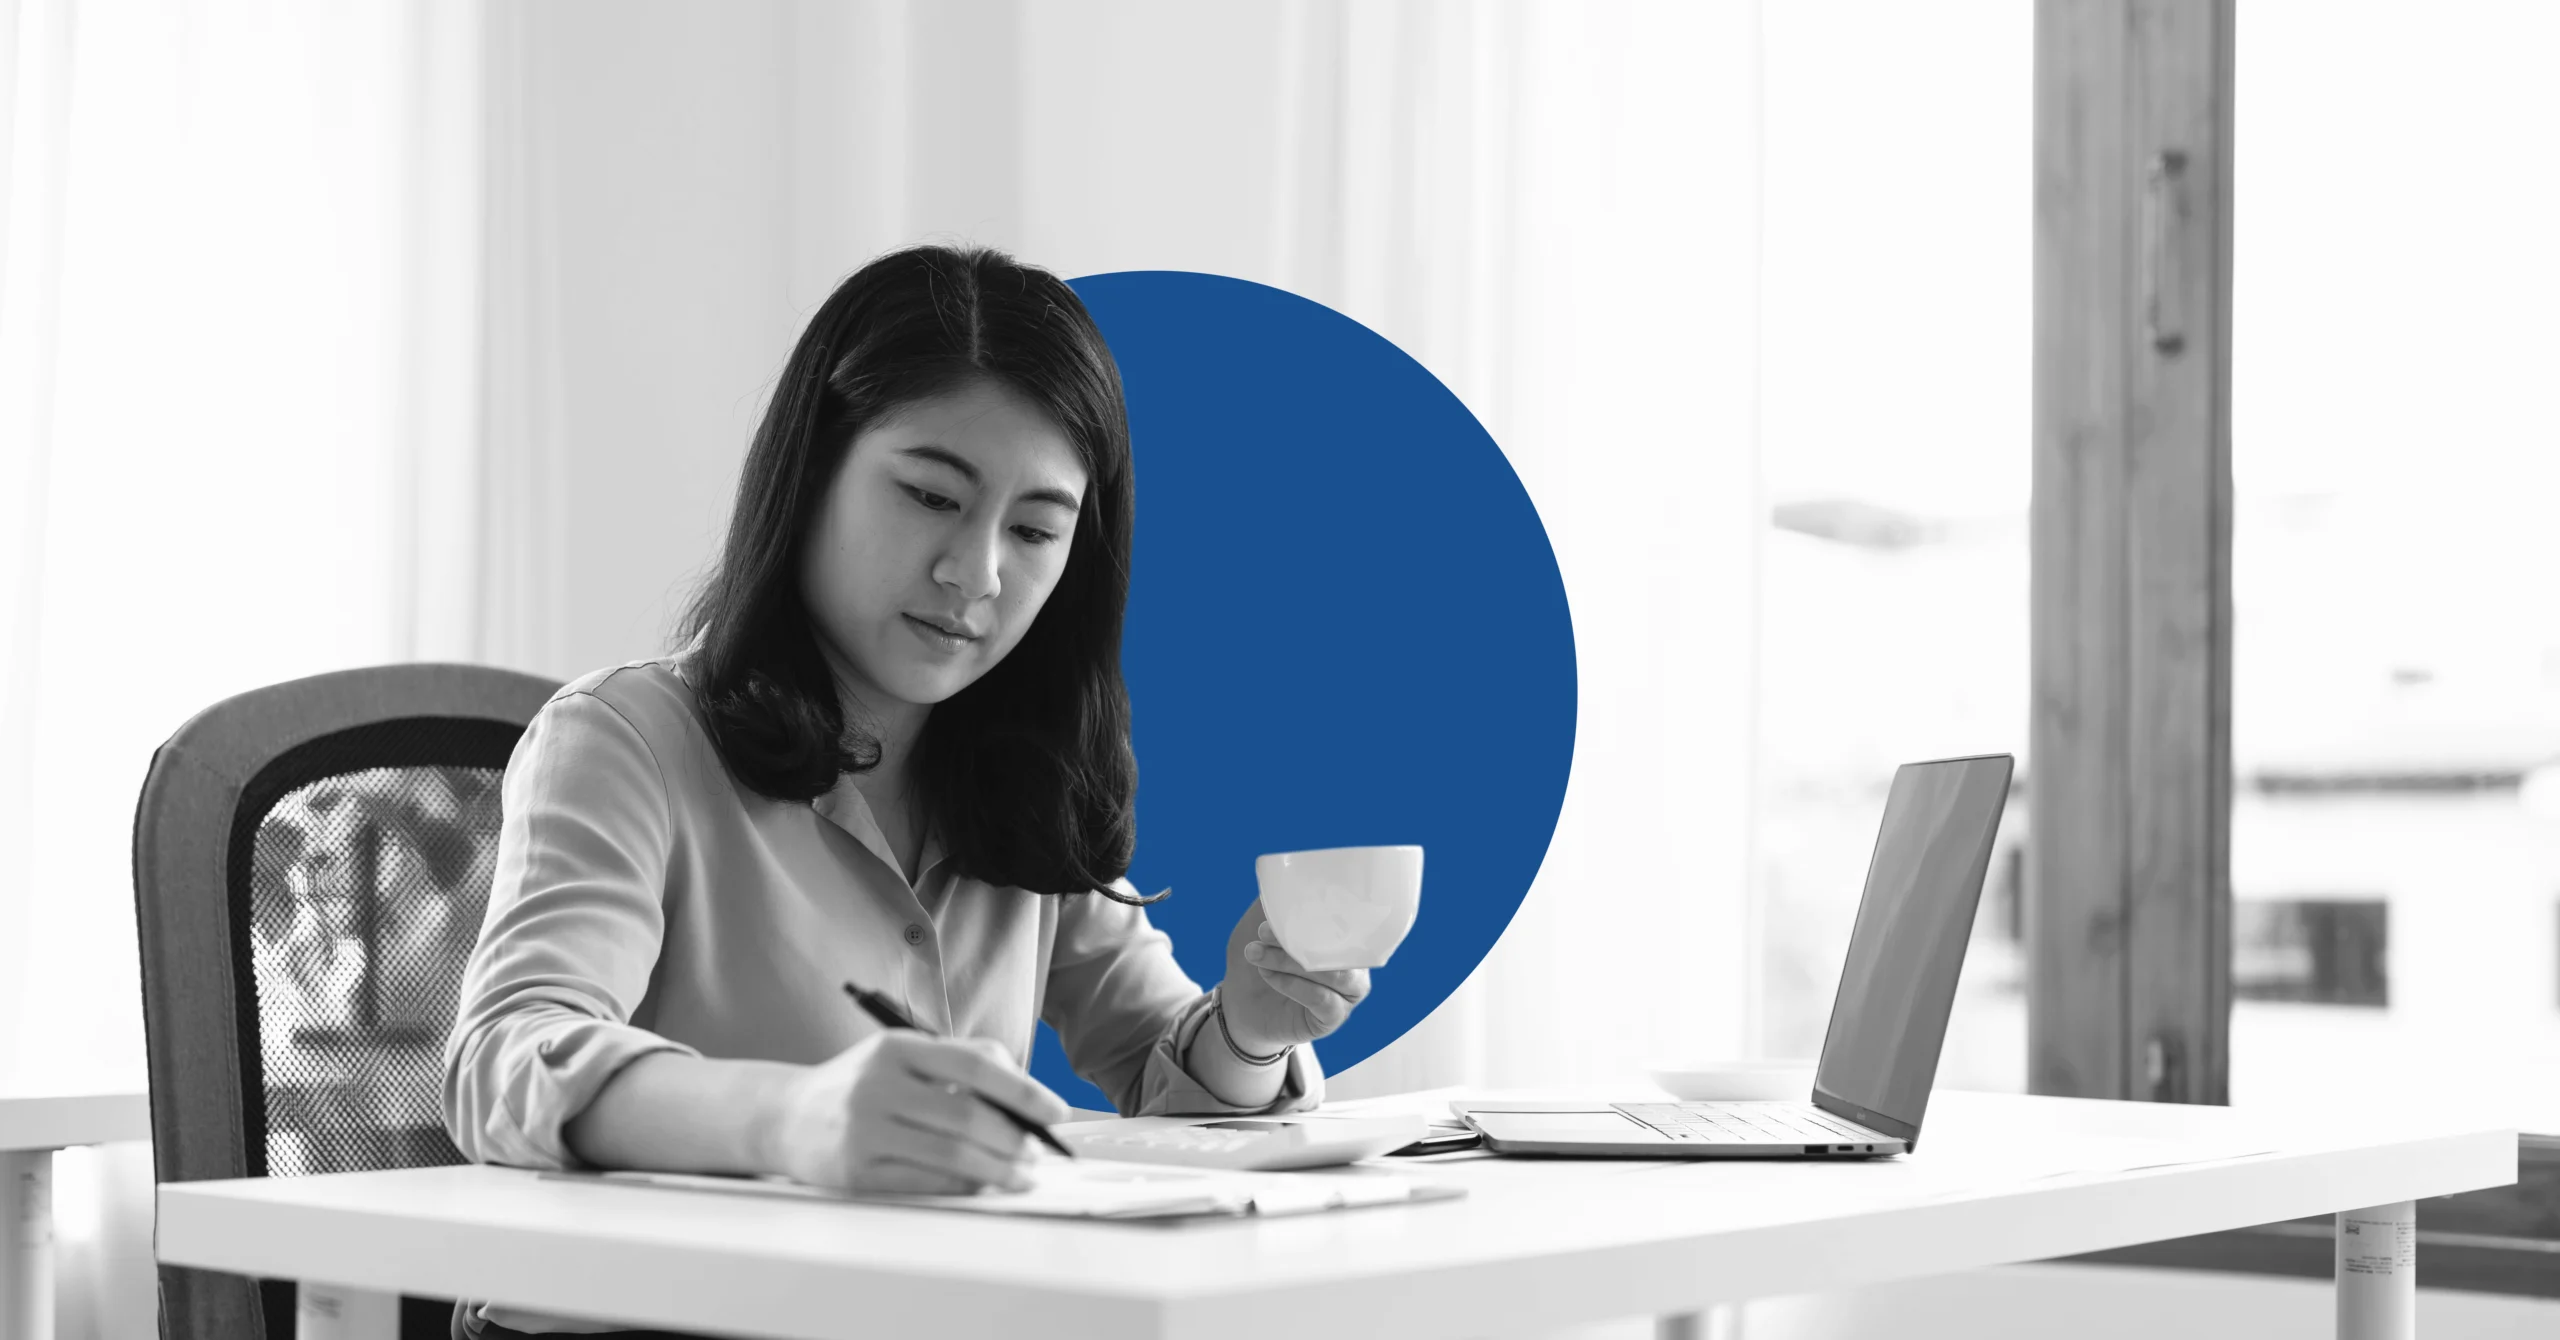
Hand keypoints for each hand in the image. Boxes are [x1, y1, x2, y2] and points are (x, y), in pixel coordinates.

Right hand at [766, 1030, 1070, 1194]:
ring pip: (951, 1156)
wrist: (786, 1117)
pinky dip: (963, 1186)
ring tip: (1020, 1175)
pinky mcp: (855, 1172)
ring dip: (998, 1170)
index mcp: (897, 1048)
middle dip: (1015, 1140)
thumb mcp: (902, 1055)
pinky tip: (980, 1184)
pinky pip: (925, 1183)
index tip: (1056, 1112)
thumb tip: (1024, 1094)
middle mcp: (877, 1086)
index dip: (1024, 1090)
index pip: (975, 1066)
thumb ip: (960, 1061)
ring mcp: (864, 1131)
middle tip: (1038, 1154)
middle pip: (967, 1117)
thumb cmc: (861, 1086)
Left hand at [1217, 897, 1370, 1057]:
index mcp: (1342, 936)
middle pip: (1341, 947)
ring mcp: (1347, 993)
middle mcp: (1353, 963)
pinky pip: (1322, 999)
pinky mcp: (1334, 1018)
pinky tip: (1269, 975)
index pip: (1351, 919)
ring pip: (1335, 973)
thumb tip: (1281, 878)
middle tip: (1263, 931)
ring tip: (1257, 954)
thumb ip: (1274, 902)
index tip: (1291, 903)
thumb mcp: (1259, 924)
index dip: (1326, 908)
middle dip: (1301, 936)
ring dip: (1291, 961)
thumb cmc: (1258, 960)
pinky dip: (1293, 985)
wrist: (1240, 1006)